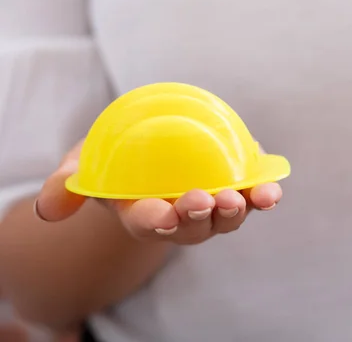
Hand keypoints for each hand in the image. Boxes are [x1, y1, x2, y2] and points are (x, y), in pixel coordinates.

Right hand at [35, 140, 281, 244]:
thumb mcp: (83, 167)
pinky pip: (251, 193)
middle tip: (205, 201)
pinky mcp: (234, 186)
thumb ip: (65, 185)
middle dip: (200, 218)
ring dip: (240, 210)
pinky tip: (271, 184)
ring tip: (252, 197)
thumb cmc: (112, 162)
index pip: (149, 224)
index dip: (155, 222)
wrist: (147, 153)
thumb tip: (50, 208)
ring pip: (228, 216)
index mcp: (143, 215)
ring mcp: (210, 205)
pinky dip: (263, 192)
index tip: (161, 214)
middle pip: (194, 228)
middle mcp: (181, 218)